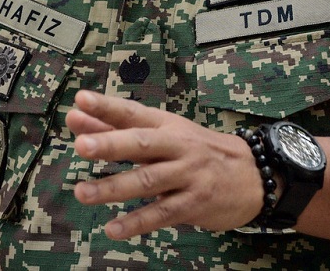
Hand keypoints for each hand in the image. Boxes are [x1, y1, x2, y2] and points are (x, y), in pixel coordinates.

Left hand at [65, 90, 262, 239]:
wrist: (252, 175)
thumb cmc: (197, 150)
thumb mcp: (165, 133)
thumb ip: (118, 128)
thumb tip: (77, 117)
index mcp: (167, 124)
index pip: (133, 112)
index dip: (107, 106)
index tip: (81, 100)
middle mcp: (177, 146)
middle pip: (141, 143)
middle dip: (111, 144)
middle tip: (81, 145)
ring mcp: (187, 175)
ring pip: (148, 180)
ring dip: (113, 187)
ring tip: (82, 192)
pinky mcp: (194, 203)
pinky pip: (162, 213)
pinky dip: (137, 222)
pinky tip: (113, 228)